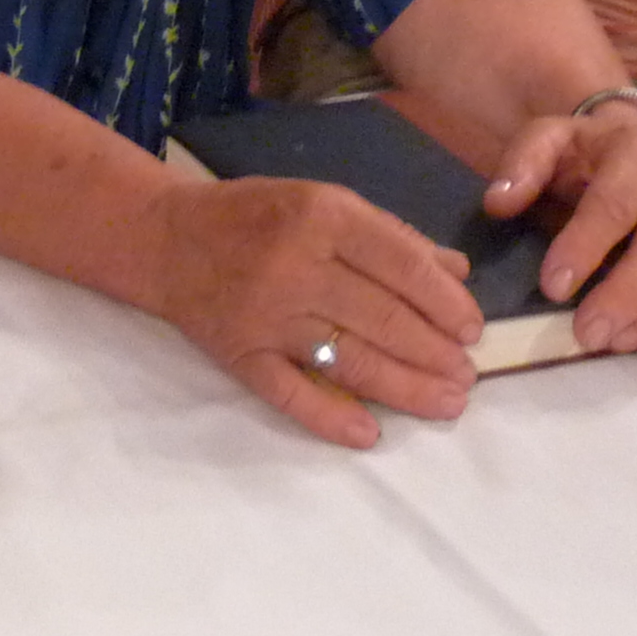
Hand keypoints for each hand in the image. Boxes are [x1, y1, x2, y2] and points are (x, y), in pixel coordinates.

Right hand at [145, 174, 483, 449]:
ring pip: (349, 360)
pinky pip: (289, 393)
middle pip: (383, 318)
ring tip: (446, 403)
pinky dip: (329, 418)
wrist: (164, 238)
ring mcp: (267, 315)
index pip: (402, 264)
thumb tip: (455, 271)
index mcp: (323, 217)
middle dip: (434, 353)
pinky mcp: (240, 354)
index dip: (445, 302)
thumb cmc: (254, 214)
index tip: (472, 330)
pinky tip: (369, 434)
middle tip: (467, 377)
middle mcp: (297, 265)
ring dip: (405, 388)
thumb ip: (389, 234)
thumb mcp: (323, 201)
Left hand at [481, 100, 636, 358]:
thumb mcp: (549, 141)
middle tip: (585, 333)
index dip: (585, 246)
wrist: (631, 151)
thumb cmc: (584, 156)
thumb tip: (498, 201)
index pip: (618, 203)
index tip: (551, 287)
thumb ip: (523, 163)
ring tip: (616, 343)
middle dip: (625, 297)